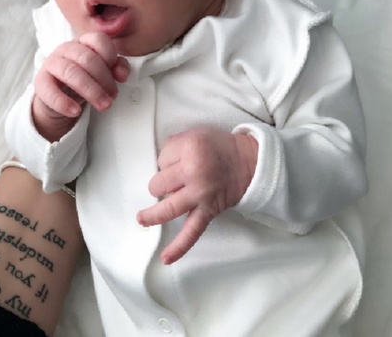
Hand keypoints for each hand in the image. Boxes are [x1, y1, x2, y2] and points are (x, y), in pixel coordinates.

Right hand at [32, 32, 129, 140]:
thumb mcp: (104, 73)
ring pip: (71, 72)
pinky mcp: (40, 81)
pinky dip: (63, 102)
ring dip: (91, 91)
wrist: (62, 97)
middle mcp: (66, 49)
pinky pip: (49, 90)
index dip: (111, 57)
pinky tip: (75, 111)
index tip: (118, 76)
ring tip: (102, 105)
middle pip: (87, 59)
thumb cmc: (85, 78)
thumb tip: (121, 73)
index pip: (98, 40)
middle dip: (104, 80)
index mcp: (84, 42)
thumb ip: (117, 68)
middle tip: (112, 97)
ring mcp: (51, 63)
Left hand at [137, 128, 257, 264]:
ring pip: (167, 207)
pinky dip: (179, 247)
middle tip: (173, 178)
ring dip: (153, 215)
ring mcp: (200, 194)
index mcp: (190, 148)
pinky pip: (191, 232)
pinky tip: (166, 258)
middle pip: (158, 183)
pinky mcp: (207, 212)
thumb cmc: (220, 147)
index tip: (178, 159)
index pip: (161, 159)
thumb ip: (174, 146)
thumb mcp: (195, 134)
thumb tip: (158, 166)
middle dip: (162, 181)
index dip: (166, 160)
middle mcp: (194, 172)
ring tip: (142, 218)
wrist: (249, 162)